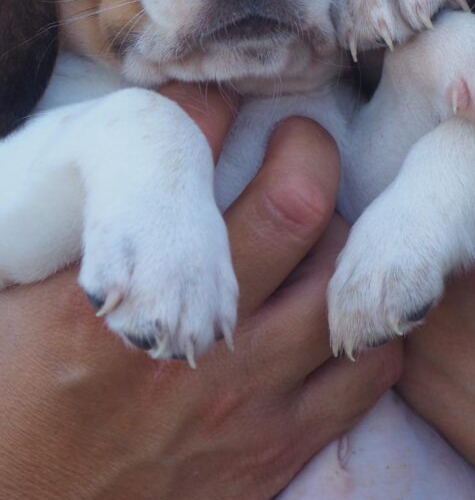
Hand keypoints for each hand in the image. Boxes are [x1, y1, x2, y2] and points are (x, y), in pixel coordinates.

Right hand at [0, 88, 400, 499]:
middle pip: (297, 206)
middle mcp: (193, 337)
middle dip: (307, 150)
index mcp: (112, 292)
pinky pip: (369, 369)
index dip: (211, 107)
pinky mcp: (277, 447)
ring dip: (341, 234)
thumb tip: (137, 136)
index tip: (223, 98)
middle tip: (294, 141)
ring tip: (319, 223)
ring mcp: (246, 398)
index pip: (183, 156)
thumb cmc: (19, 401)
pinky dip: (367, 324)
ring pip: (343, 277)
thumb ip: (88, 222)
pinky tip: (338, 305)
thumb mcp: (22, 297)